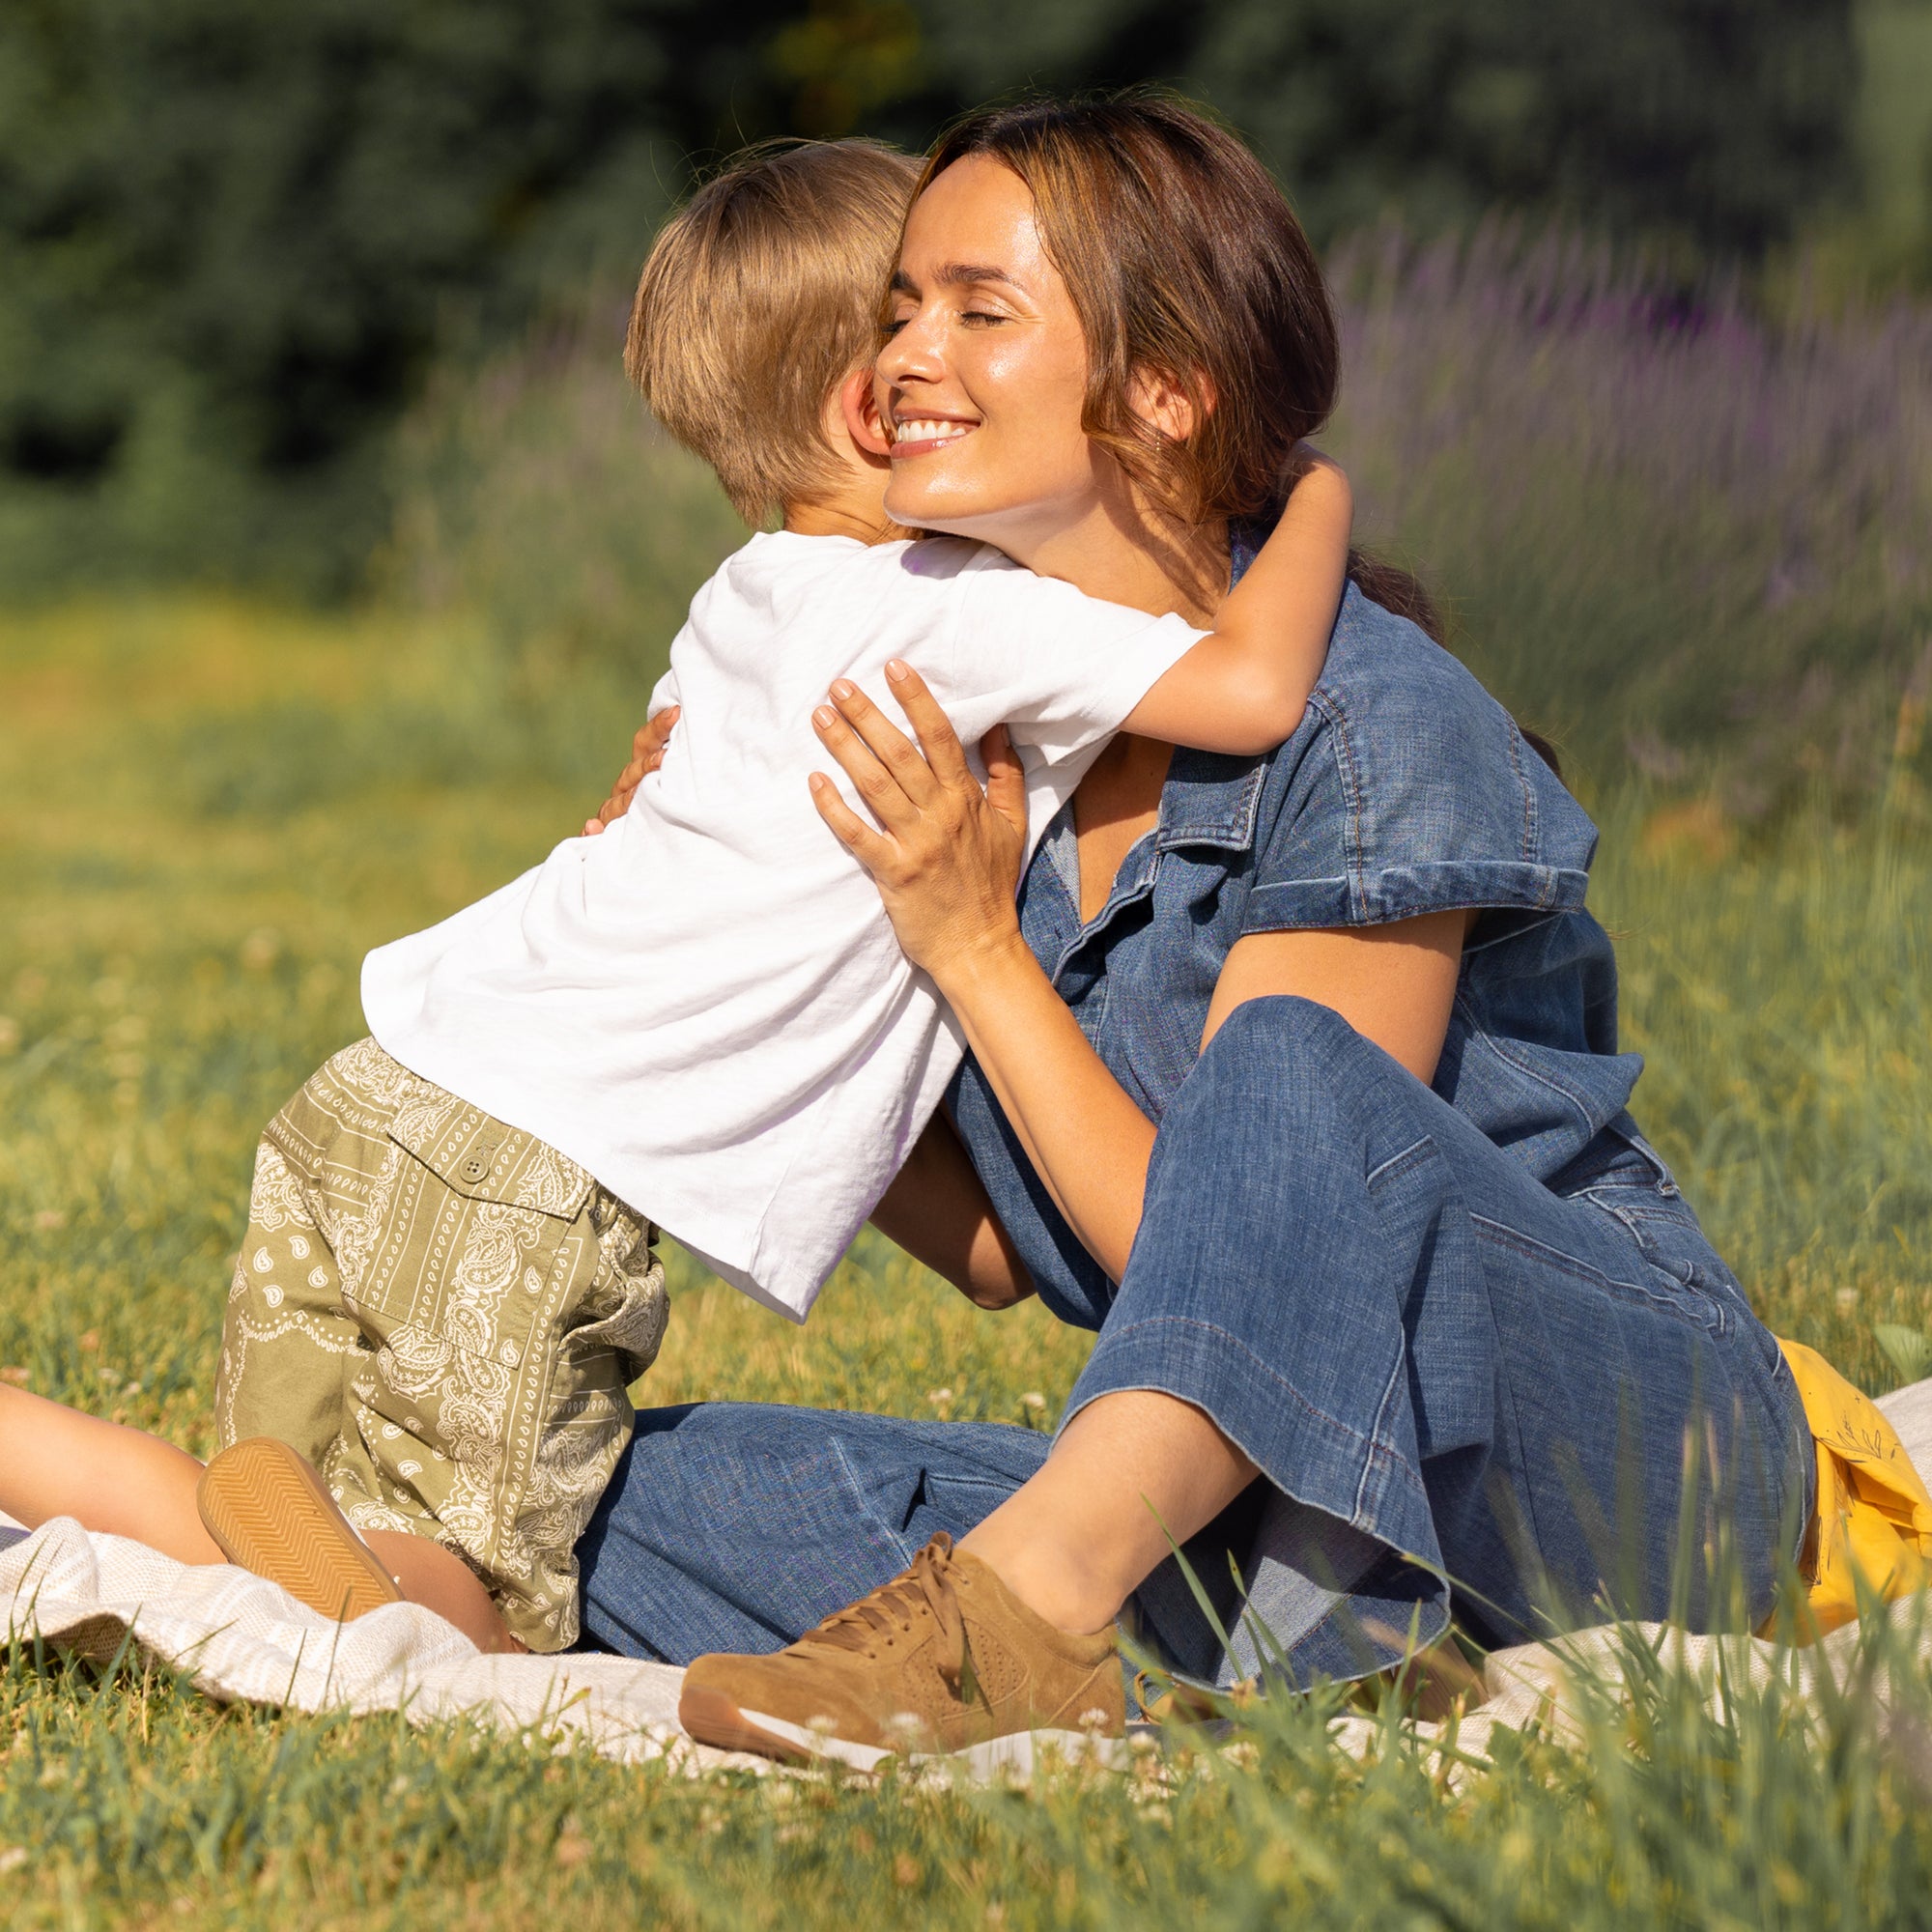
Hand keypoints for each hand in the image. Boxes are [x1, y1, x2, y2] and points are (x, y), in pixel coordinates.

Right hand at [583, 707, 678, 835]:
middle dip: (646, 765)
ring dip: (626, 798)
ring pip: (616, 804)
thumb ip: (685, 756)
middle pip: (632, 774)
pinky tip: (592, 827)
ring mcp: (617, 813)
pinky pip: (594, 836)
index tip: (676, 712)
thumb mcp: (686, 781)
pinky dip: (592, 832)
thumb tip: (679, 710)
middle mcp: (628, 789)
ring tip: (637, 794)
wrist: (667, 855)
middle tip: (664, 758)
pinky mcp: (607, 838)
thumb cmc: (685, 808)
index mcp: (644, 770)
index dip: (659, 728)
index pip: (647, 743)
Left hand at [809, 662, 1027, 983]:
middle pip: (900, 754)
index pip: (941, 738)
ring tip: (820, 718)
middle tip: (838, 685)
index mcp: (967, 799)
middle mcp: (941, 816)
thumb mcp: (1012, 824)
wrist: (979, 946)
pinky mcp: (893, 874)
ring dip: (846, 749)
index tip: (894, 668)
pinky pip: (858, 835)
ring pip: (875, 786)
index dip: (917, 700)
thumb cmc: (991, 884)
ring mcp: (916, 844)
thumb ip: (1006, 773)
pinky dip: (834, 809)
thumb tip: (998, 728)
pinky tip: (814, 782)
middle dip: (868, 715)